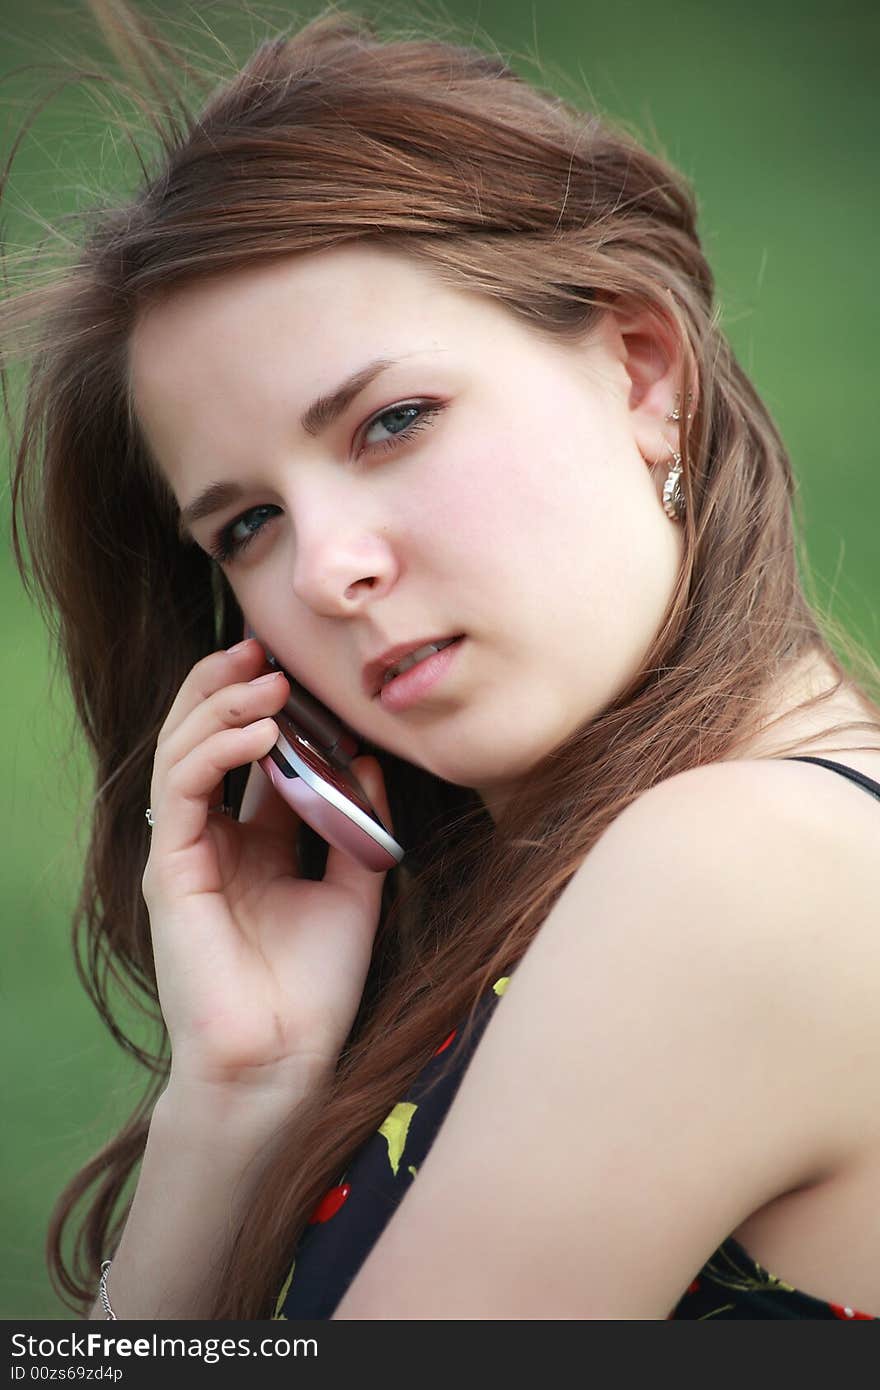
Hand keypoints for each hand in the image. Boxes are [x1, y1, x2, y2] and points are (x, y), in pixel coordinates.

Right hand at [142, 638, 392, 1105]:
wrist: (284, 1061)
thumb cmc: (316, 986)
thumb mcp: (356, 888)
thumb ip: (356, 823)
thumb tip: (365, 757)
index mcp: (252, 843)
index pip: (248, 754)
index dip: (270, 705)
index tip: (302, 665)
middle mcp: (213, 840)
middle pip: (204, 739)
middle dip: (229, 685)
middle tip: (264, 645)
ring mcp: (186, 852)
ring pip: (182, 751)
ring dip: (221, 706)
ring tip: (266, 677)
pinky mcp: (170, 870)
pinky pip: (180, 790)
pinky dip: (214, 750)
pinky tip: (258, 731)